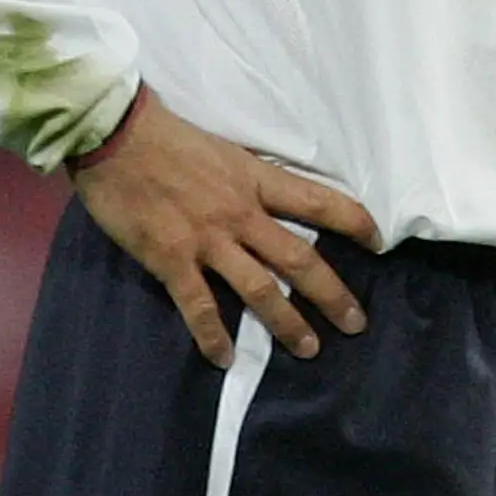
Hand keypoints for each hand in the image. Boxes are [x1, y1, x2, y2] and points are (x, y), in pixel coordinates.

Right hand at [71, 85, 378, 367]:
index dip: (354, 222)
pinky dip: (213, 336)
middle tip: (357, 323)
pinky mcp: (171, 259)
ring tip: (309, 348)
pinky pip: (199, 306)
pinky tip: (224, 358)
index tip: (379, 242)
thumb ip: (250, 179)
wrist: (116, 136)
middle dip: (333, 294)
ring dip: (287, 322)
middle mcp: (241, 213)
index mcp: (256, 180)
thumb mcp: (225, 151)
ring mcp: (207, 239)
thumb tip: (274, 200)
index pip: (319, 201)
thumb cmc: (168, 137)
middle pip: (300, 257)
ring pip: (260, 288)